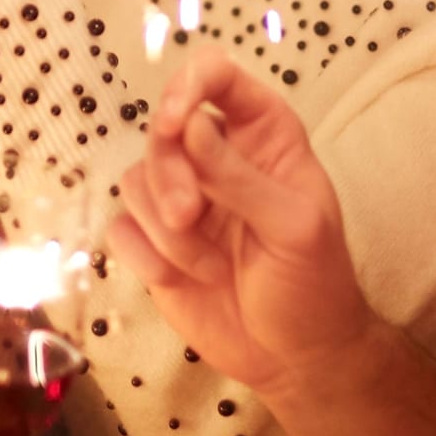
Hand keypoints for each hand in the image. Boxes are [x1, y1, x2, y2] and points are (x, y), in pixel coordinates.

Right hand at [107, 47, 377, 400]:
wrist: (295, 359)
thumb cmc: (314, 284)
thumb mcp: (294, 226)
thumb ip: (240, 176)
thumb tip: (189, 128)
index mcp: (263, 135)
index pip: (217, 75)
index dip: (188, 85)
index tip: (174, 121)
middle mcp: (216, 157)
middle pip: (162, 129)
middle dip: (168, 173)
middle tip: (189, 215)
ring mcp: (181, 199)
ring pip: (135, 179)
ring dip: (165, 227)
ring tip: (206, 265)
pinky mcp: (153, 243)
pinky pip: (122, 227)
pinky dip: (146, 256)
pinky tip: (182, 280)